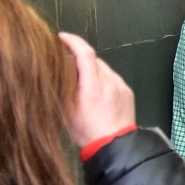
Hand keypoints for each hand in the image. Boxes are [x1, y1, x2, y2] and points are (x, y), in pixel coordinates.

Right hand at [59, 32, 134, 147]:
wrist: (115, 147)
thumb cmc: (88, 133)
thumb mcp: (67, 111)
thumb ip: (63, 87)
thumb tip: (56, 71)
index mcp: (93, 86)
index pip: (85, 53)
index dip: (72, 41)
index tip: (62, 38)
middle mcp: (110, 82)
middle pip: (94, 59)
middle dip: (80, 59)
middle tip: (68, 68)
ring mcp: (121, 86)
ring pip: (103, 68)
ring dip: (92, 71)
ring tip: (83, 85)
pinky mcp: (127, 91)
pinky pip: (113, 78)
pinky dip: (103, 80)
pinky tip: (97, 94)